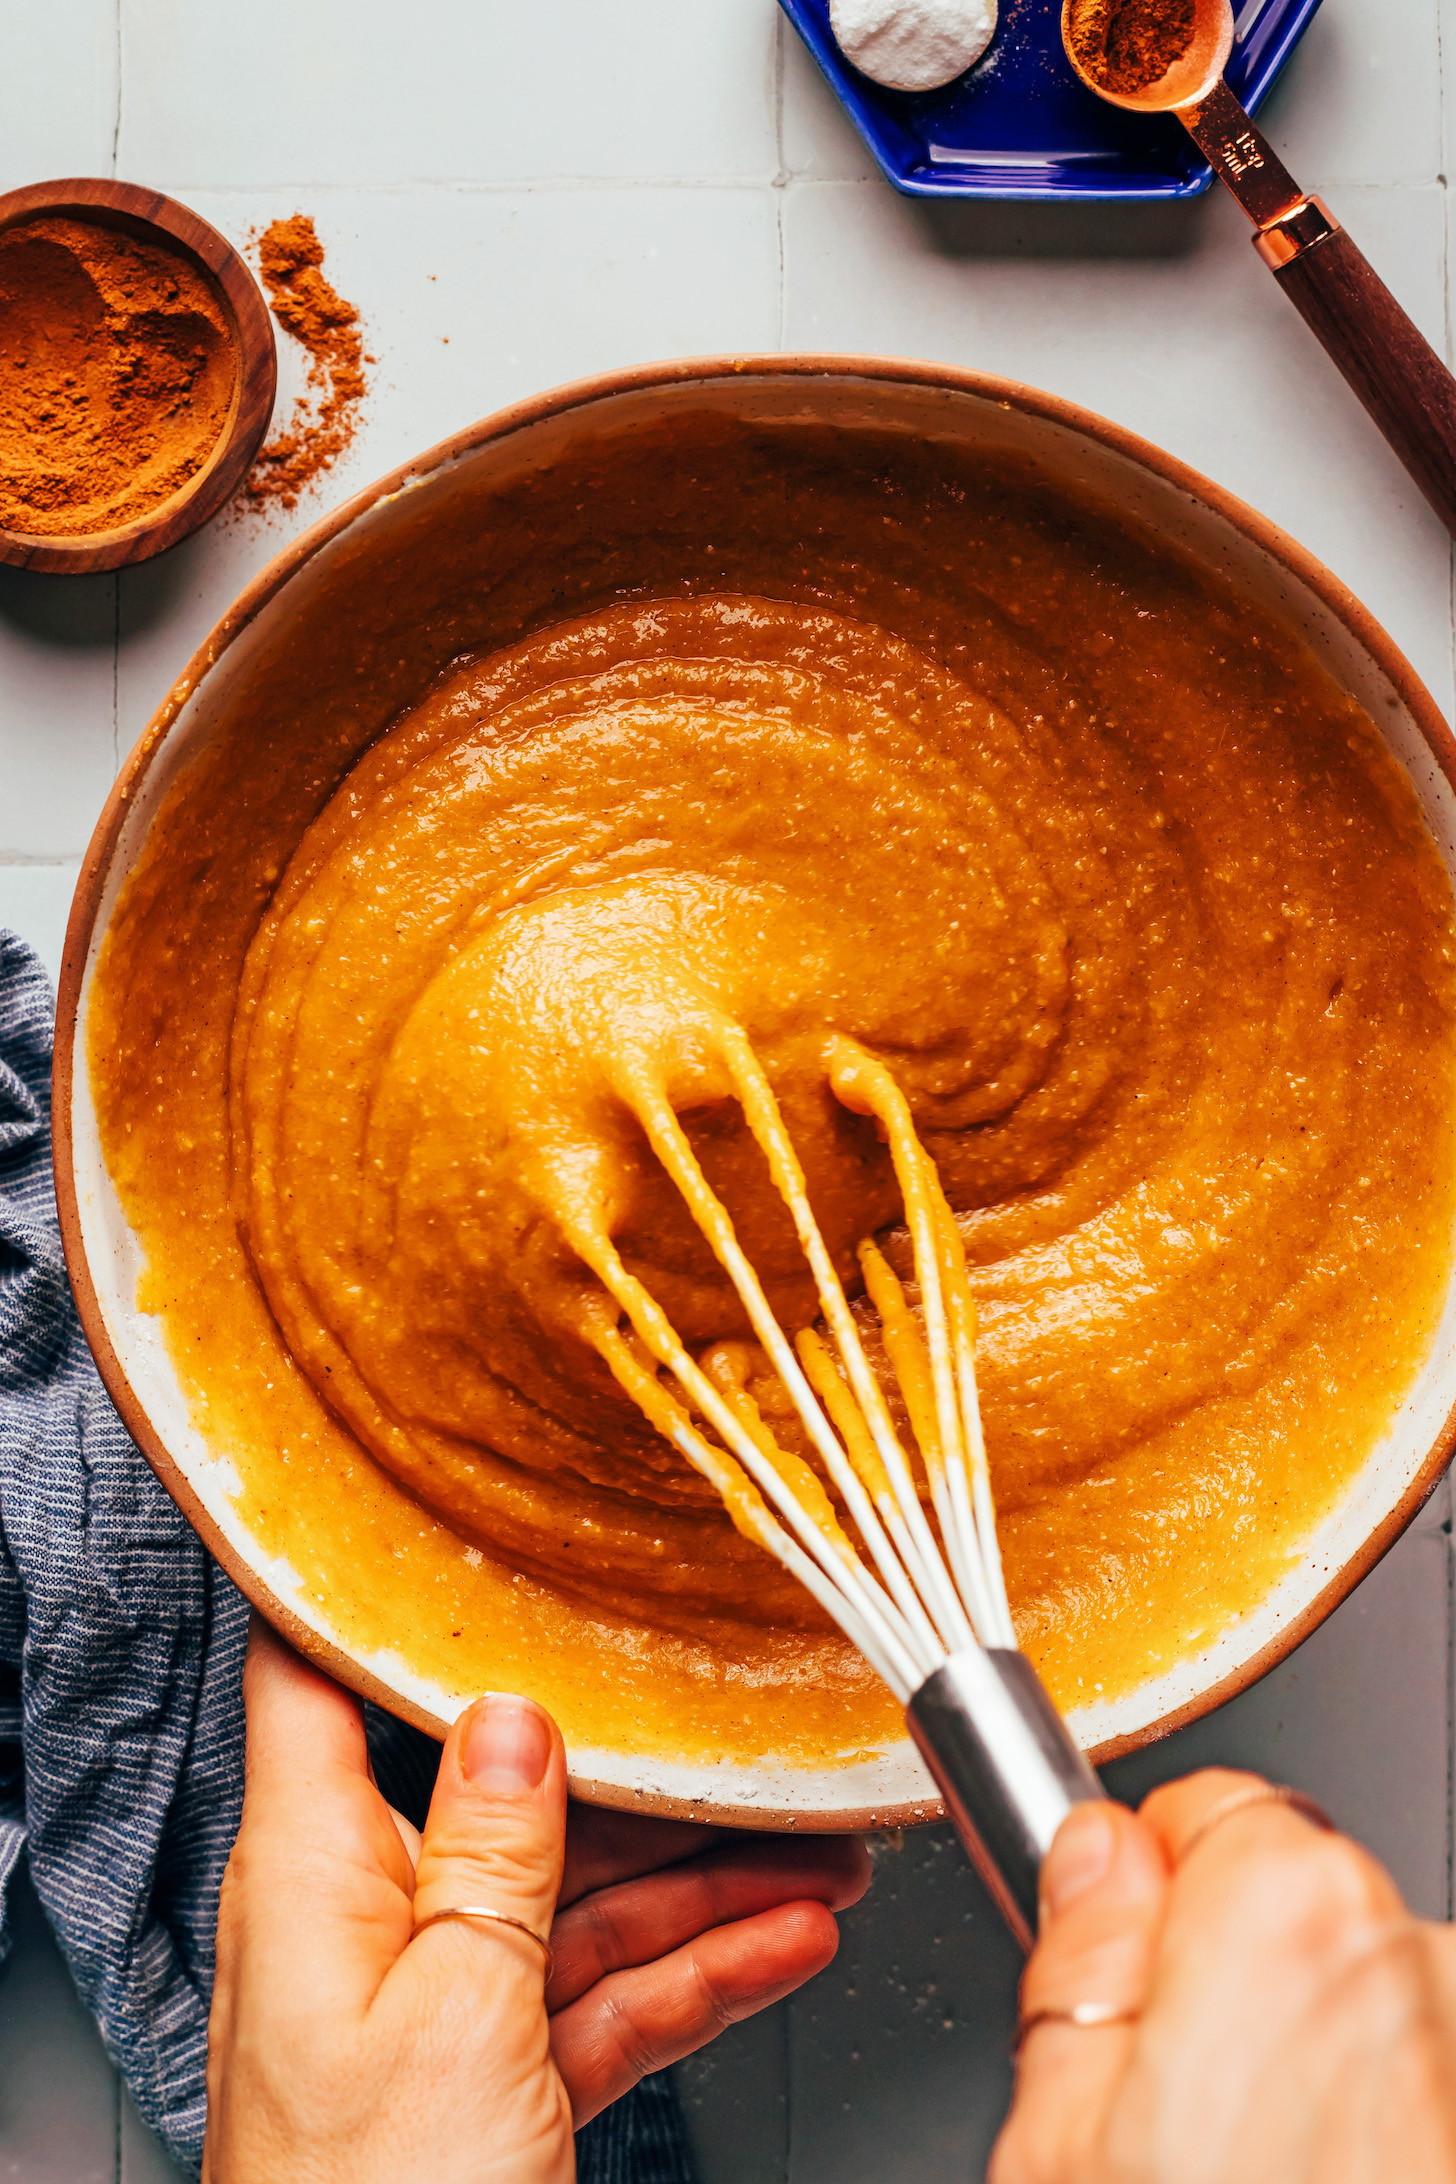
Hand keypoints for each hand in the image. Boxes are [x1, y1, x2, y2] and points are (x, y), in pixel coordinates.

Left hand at [204, 1617, 869, 2183]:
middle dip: (633, 1764)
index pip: (316, 1689)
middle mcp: (374, 1925)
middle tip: (737, 1721)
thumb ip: (491, 1851)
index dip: (371, 1600)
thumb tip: (515, 1722)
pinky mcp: (498, 2085)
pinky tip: (788, 1940)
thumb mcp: (451, 2008)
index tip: (458, 1527)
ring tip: (821, 1840)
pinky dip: (699, 1970)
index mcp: (319, 1876)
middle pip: (508, 1795)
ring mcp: (441, 2007)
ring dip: (704, 1872)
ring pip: (581, 1899)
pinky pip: (608, 1995)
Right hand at [992, 1768, 1455, 2183]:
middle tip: (1175, 2108)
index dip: (1143, 1899)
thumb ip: (1076, 1959)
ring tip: (1255, 2162)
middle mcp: (1407, 1952)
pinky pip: (1412, 2064)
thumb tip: (1090, 1855)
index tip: (1124, 1977)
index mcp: (1287, 1914)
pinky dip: (1373, 2108)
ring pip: (1353, 1992)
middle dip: (1227, 1980)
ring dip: (1308, 2052)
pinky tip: (1321, 2173)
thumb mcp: (1059, 2138)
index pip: (1201, 1807)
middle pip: (1287, 1899)